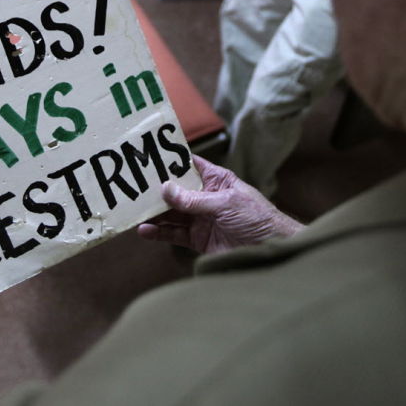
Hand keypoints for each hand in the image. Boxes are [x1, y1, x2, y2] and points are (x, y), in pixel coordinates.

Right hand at [138, 155, 303, 254]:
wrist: (272, 249)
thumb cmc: (257, 218)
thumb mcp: (225, 204)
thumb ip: (194, 199)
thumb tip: (166, 188)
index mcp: (216, 180)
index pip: (190, 166)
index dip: (172, 161)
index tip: (149, 157)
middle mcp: (206, 197)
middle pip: (176, 191)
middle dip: (157, 190)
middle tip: (133, 187)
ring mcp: (201, 218)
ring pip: (172, 213)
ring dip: (154, 213)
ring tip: (134, 211)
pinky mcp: (199, 239)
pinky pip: (175, 234)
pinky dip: (159, 233)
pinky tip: (145, 231)